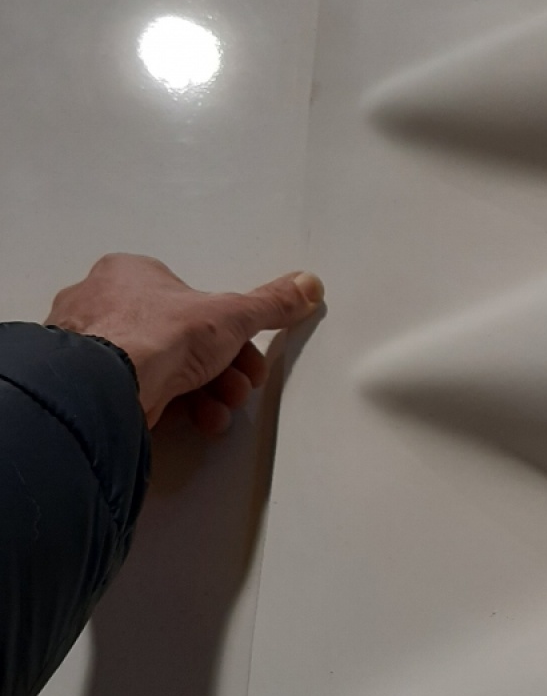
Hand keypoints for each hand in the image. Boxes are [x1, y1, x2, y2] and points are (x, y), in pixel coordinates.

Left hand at [47, 254, 323, 432]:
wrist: (106, 388)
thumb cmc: (156, 336)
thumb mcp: (230, 316)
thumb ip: (269, 304)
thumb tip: (307, 286)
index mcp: (128, 274)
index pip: (187, 302)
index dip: (226, 332)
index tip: (248, 357)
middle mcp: (101, 307)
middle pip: (178, 341)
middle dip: (219, 369)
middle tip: (239, 386)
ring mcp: (89, 352)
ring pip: (160, 371)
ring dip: (202, 394)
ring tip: (220, 410)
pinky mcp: (89, 390)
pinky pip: (139, 396)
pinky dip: (171, 409)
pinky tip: (194, 421)